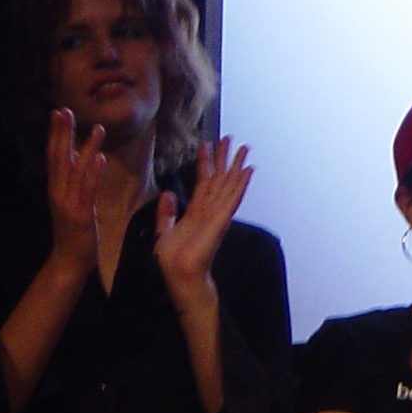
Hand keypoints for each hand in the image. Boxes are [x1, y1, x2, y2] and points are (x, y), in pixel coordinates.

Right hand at [43, 108, 106, 274]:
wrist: (70, 260)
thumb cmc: (74, 231)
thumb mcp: (70, 201)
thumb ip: (71, 180)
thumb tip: (75, 157)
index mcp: (56, 187)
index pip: (54, 155)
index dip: (56, 133)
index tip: (59, 112)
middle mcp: (58, 191)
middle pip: (58, 156)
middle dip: (62, 133)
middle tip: (65, 110)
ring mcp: (68, 202)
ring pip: (76, 170)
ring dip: (86, 147)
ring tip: (98, 128)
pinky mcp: (81, 214)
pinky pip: (87, 189)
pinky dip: (93, 173)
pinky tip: (100, 158)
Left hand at [154, 138, 252, 299]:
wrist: (180, 274)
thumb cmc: (173, 259)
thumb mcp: (163, 230)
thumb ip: (166, 212)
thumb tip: (167, 193)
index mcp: (196, 211)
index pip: (202, 181)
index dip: (205, 162)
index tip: (206, 145)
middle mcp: (210, 209)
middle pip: (219, 178)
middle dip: (224, 158)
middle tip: (229, 138)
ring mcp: (218, 214)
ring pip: (229, 184)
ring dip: (236, 166)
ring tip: (243, 148)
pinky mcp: (221, 220)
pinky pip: (232, 198)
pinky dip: (241, 184)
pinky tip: (248, 171)